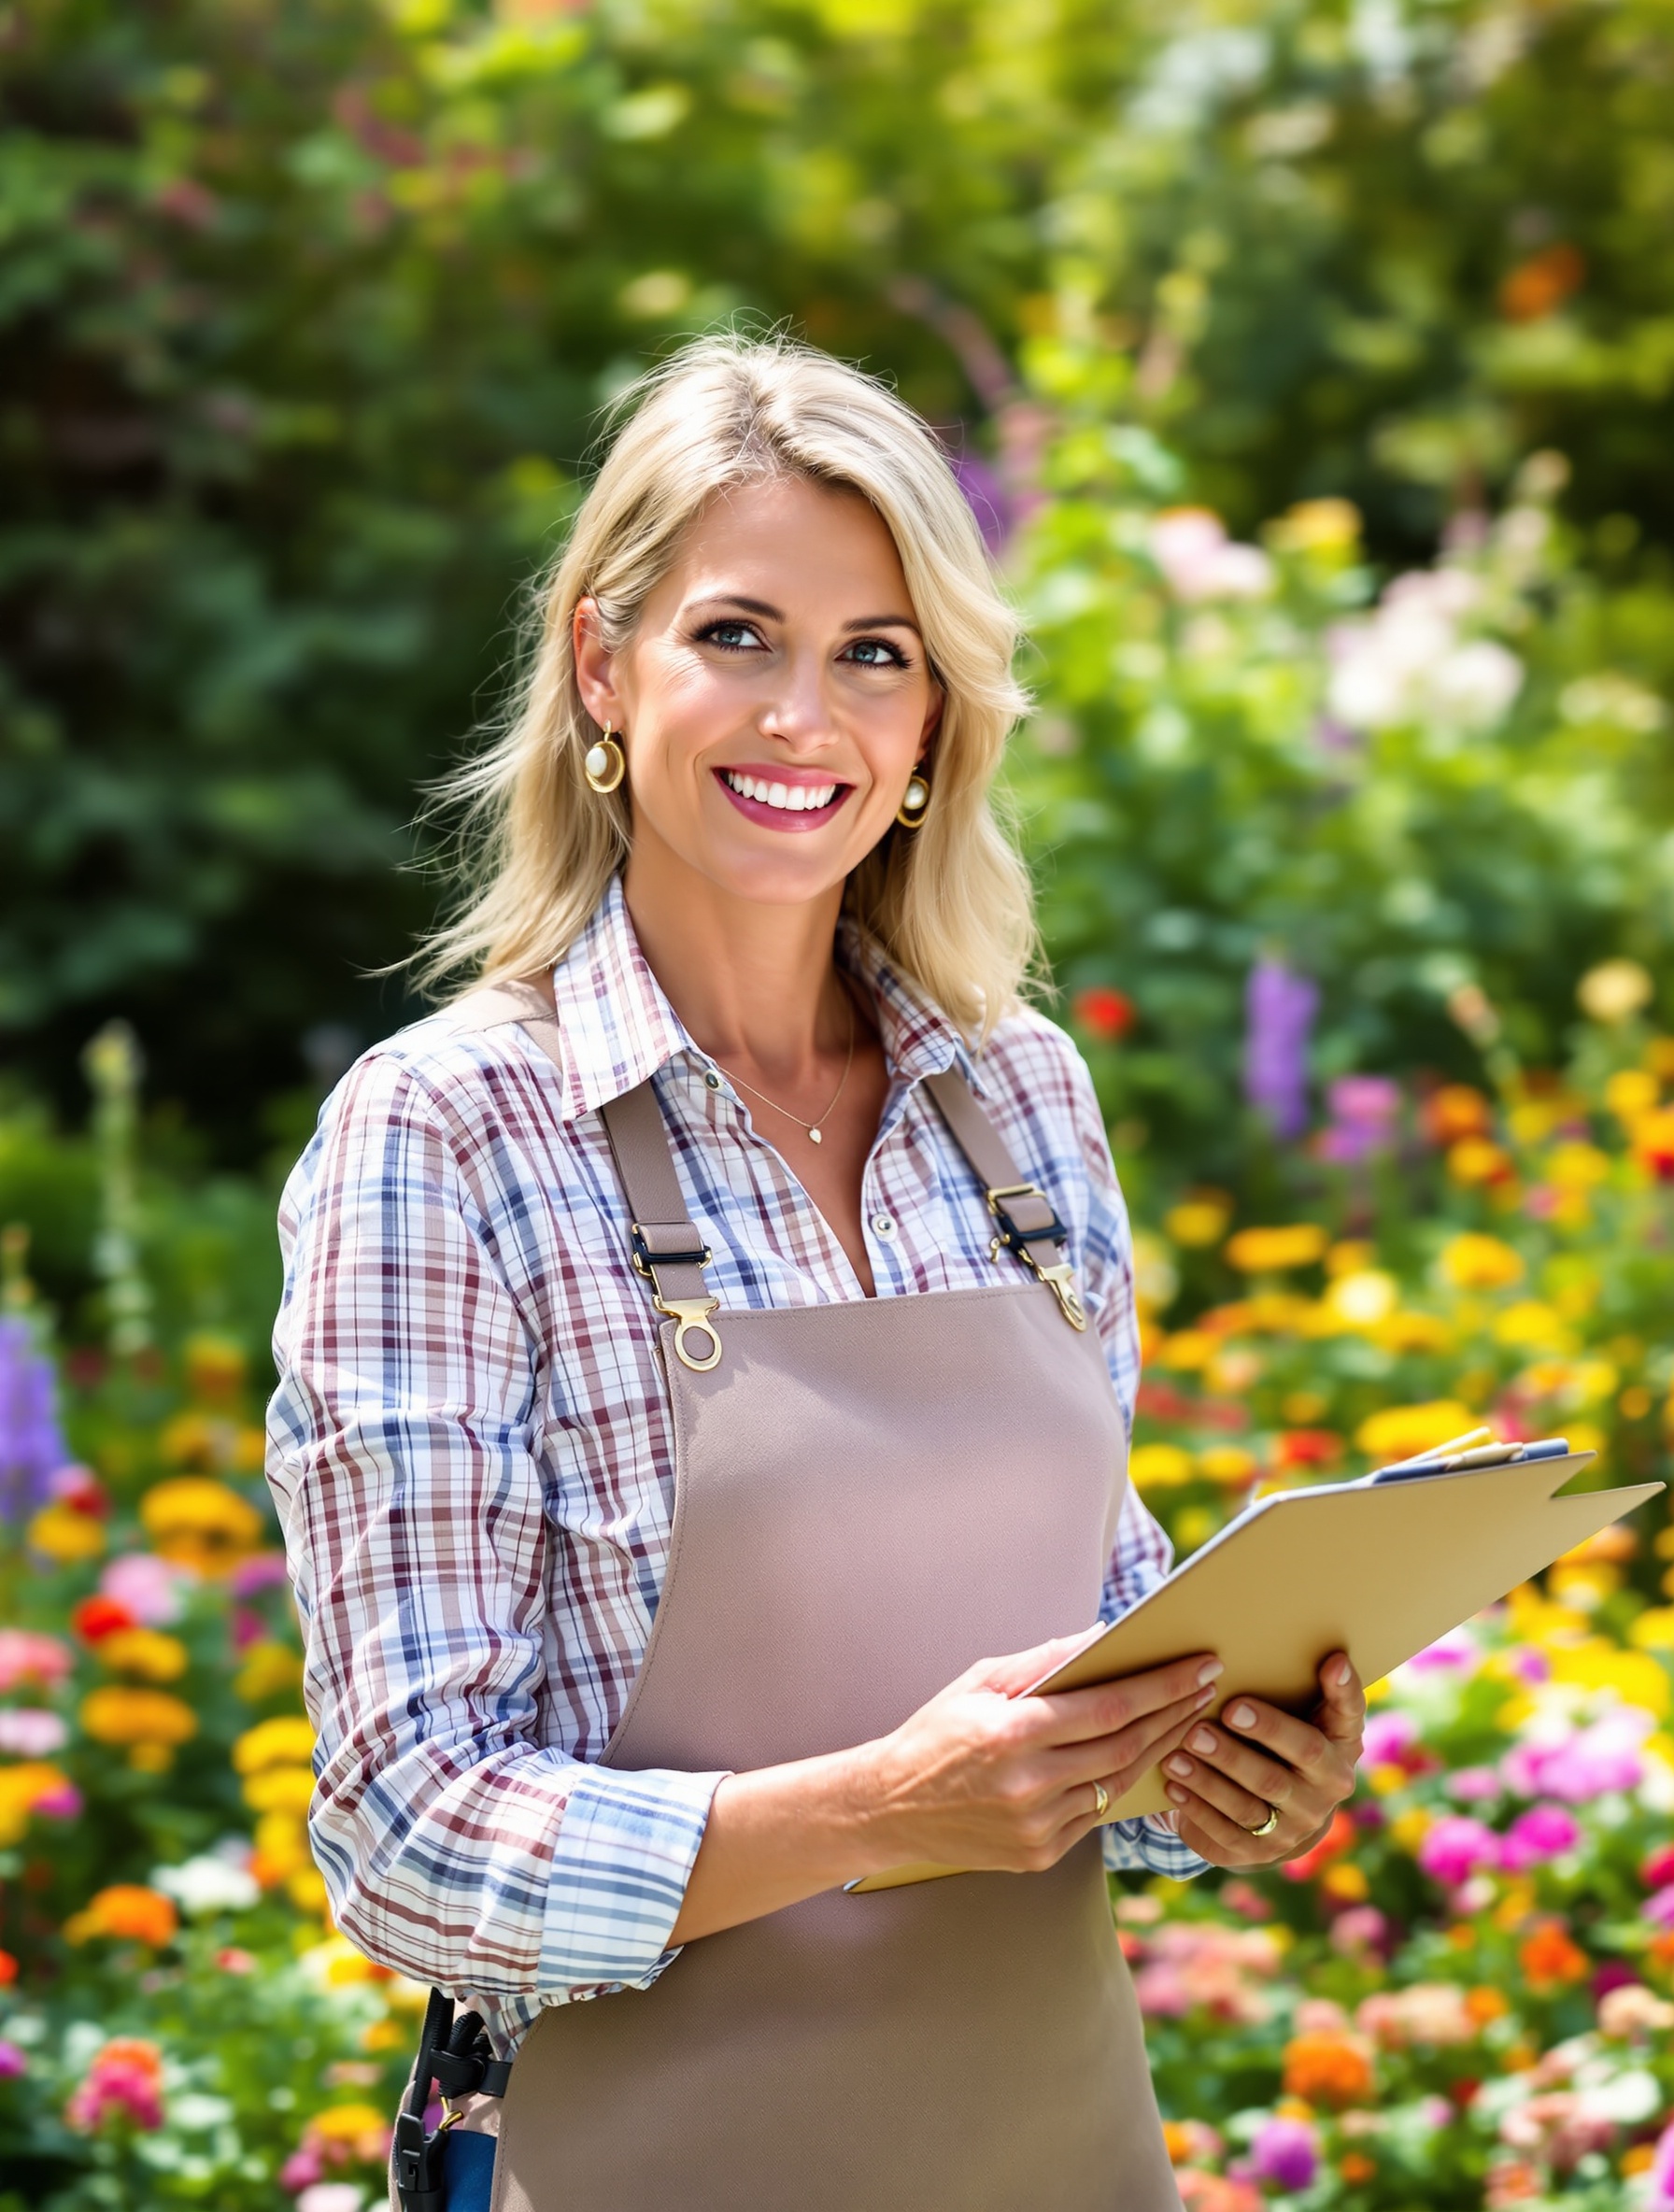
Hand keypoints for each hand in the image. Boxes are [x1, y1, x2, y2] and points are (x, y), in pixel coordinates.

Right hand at [855, 1636, 1224, 1876]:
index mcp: (1012, 1733)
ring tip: (1186, 1718)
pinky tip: (1141, 1757)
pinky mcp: (1039, 1854)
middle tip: (1207, 1687)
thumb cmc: (936, 1732)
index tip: (1198, 1665)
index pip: (1109, 1707)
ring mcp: (1036, 1826)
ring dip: (1159, 1748)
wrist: (891, 1807)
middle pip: (1126, 1747)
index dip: (1162, 1686)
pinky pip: (1094, 1813)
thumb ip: (1042, 1662)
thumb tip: (1102, 1636)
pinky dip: (1120, 1782)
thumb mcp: (979, 1682)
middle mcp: (1029, 1784)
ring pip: (1117, 1783)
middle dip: (1174, 1713)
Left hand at [1157, 1651, 1364, 1868]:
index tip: (1328, 1661)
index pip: (1346, 1719)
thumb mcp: (1310, 1716)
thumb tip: (1333, 1657)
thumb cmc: (1291, 1741)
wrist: (1286, 1813)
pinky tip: (1174, 1785)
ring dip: (1209, 1781)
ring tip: (1176, 1755)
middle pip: (1279, 1774)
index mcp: (1340, 1750)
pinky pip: (1227, 1833)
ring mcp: (1294, 1828)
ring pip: (1248, 1806)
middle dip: (1238, 1752)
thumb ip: (1319, 1690)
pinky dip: (1198, 1809)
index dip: (1338, 1692)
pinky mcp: (1261, 1852)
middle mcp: (1324, 1794)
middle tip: (1201, 1727)